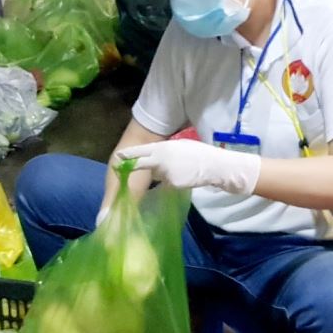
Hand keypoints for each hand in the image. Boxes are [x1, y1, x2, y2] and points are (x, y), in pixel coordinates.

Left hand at [115, 139, 260, 195]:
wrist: (214, 166)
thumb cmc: (200, 154)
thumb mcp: (180, 147)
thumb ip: (166, 152)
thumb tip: (155, 160)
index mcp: (164, 148)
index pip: (142, 151)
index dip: (129, 154)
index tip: (118, 156)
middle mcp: (162, 160)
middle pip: (142, 164)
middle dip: (131, 165)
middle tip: (117, 166)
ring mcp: (166, 173)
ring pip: (158, 175)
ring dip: (163, 174)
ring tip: (181, 169)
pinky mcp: (172, 184)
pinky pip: (167, 184)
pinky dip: (173, 182)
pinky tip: (185, 177)